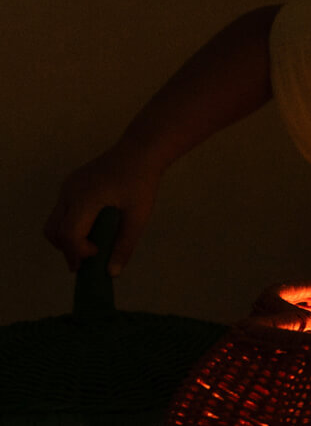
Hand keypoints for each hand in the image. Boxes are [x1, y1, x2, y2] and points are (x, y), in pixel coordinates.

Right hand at [43, 146, 163, 273]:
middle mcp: (70, 192)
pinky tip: (92, 231)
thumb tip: (112, 273)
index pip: (69, 233)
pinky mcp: (70, 186)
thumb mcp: (138, 218)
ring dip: (68, 239)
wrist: (139, 152)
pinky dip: (71, 226)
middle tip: (89, 260)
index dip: (79, 251)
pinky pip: (62, 211)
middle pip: (53, 230)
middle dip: (68, 250)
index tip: (96, 256)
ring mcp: (67, 187)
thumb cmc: (142, 183)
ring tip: (91, 247)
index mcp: (86, 198)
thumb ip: (124, 246)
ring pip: (54, 222)